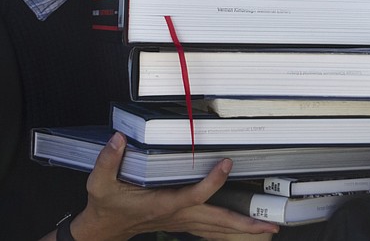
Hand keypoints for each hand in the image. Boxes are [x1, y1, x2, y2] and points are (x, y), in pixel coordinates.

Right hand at [69, 132, 279, 239]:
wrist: (105, 228)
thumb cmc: (106, 205)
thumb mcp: (99, 183)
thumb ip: (108, 160)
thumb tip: (118, 139)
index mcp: (163, 204)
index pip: (193, 195)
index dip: (212, 182)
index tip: (227, 163)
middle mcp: (178, 216)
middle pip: (217, 221)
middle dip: (244, 224)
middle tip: (270, 223)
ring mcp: (183, 222)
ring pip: (218, 228)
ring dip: (244, 229)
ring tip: (269, 227)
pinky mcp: (184, 223)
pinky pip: (212, 229)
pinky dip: (230, 229)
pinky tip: (247, 230)